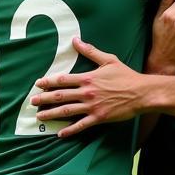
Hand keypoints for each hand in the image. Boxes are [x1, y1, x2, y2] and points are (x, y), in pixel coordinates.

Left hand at [33, 39, 147, 137]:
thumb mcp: (108, 60)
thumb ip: (90, 51)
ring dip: (51, 113)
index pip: (63, 80)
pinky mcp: (99, 117)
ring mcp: (92, 106)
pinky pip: (81, 125)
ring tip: (40, 116)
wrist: (142, 92)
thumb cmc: (126, 76)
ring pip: (66, 110)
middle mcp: (87, 92)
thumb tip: (75, 40)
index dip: (48, 82)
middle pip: (60, 96)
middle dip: (44, 99)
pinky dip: (70, 130)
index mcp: (88, 78)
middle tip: (32, 102)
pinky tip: (60, 133)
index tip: (37, 84)